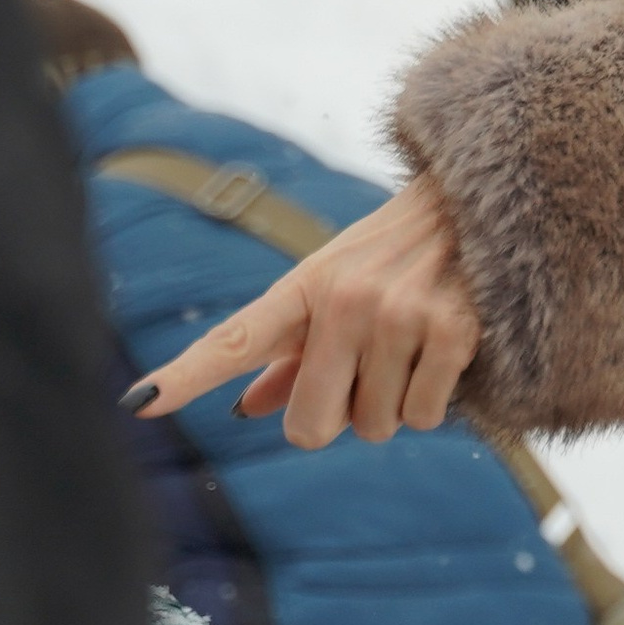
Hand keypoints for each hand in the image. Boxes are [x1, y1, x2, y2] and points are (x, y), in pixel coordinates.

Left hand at [120, 175, 479, 448]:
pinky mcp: (452, 331)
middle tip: (364, 378)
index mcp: (305, 286)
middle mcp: (345, 299)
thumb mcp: (338, 284)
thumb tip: (245, 409)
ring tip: (413, 349)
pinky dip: (431, 403)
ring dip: (392, 406)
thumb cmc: (400, 251)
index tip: (137, 406)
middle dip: (335, 419)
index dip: (183, 376)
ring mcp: (399, 315)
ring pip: (373, 426)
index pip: (234, 339)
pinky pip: (422, 417)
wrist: (486, 197)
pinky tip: (445, 355)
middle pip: (307, 426)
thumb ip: (292, 350)